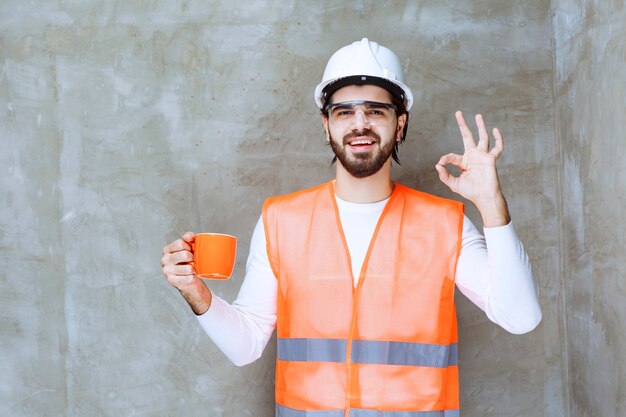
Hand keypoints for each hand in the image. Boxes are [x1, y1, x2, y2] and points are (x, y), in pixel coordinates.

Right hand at [161, 232, 211, 314]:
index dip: (189, 246)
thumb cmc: (189, 262)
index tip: (191, 250)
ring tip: (192, 269)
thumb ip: (188, 239)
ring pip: (188, 268)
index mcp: (167, 250)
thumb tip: (189, 236)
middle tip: (193, 261)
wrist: (189, 280)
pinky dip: (193, 277)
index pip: (180, 243)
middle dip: (192, 258)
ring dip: (194, 269)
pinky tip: (190, 277)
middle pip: (184, 255)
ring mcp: (167, 271)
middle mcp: (164, 260)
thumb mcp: (189, 248)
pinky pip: (189, 278)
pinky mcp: (172, 281)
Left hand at [435, 111, 510, 226]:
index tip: (441, 163)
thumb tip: (437, 165)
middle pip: (467, 136)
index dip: (445, 159)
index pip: (452, 156)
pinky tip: (495, 130)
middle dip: (463, 125)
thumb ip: (444, 175)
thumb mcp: (454, 184)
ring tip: (477, 115)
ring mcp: (482, 156)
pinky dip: (498, 139)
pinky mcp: (491, 159)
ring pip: (482, 137)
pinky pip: (497, 147)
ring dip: (480, 126)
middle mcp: (473, 156)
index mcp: (464, 162)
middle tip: (458, 113)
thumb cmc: (471, 192)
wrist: (484, 197)